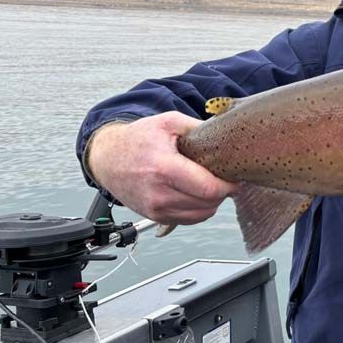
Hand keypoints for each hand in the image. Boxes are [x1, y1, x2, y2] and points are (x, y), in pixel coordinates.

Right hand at [86, 112, 238, 225]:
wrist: (107, 158)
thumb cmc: (138, 139)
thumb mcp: (169, 122)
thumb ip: (199, 128)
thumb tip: (226, 135)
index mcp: (164, 168)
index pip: (208, 189)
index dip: (228, 186)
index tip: (235, 178)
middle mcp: (158, 193)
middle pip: (208, 204)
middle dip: (222, 192)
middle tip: (224, 179)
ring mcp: (155, 208)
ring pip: (200, 215)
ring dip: (211, 202)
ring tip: (209, 185)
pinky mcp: (154, 216)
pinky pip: (188, 220)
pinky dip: (198, 210)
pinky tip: (197, 194)